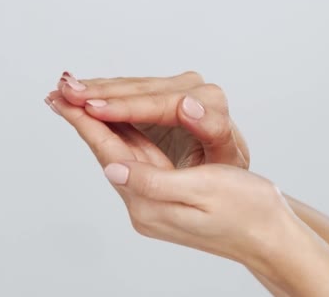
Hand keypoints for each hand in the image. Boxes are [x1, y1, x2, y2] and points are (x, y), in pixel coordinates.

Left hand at [46, 89, 290, 267]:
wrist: (269, 237)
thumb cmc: (247, 210)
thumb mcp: (203, 191)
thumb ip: (154, 182)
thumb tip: (111, 170)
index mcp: (151, 203)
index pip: (110, 154)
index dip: (86, 122)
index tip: (64, 98)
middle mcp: (144, 204)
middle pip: (107, 153)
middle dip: (83, 120)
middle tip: (59, 92)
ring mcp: (152, 201)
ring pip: (118, 154)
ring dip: (97, 126)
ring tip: (76, 101)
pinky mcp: (163, 194)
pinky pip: (135, 159)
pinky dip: (121, 136)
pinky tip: (113, 123)